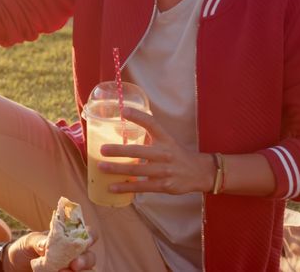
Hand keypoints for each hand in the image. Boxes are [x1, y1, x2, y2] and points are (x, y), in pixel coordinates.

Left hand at [5, 231, 94, 271]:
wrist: (13, 267)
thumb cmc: (24, 249)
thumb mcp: (29, 242)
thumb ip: (40, 241)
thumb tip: (47, 245)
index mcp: (69, 238)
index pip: (88, 234)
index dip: (90, 237)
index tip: (83, 243)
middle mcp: (74, 254)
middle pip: (90, 256)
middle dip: (85, 260)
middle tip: (74, 265)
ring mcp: (71, 269)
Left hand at [98, 107, 215, 195]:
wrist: (198, 173)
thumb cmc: (176, 154)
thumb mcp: (166, 140)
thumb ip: (149, 135)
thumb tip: (121, 127)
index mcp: (165, 139)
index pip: (152, 124)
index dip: (138, 116)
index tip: (123, 111)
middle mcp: (164, 153)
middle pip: (138, 151)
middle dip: (118, 151)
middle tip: (102, 150)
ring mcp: (163, 171)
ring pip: (136, 170)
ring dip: (117, 170)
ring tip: (101, 168)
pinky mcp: (163, 185)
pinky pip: (141, 187)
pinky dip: (125, 187)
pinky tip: (112, 187)